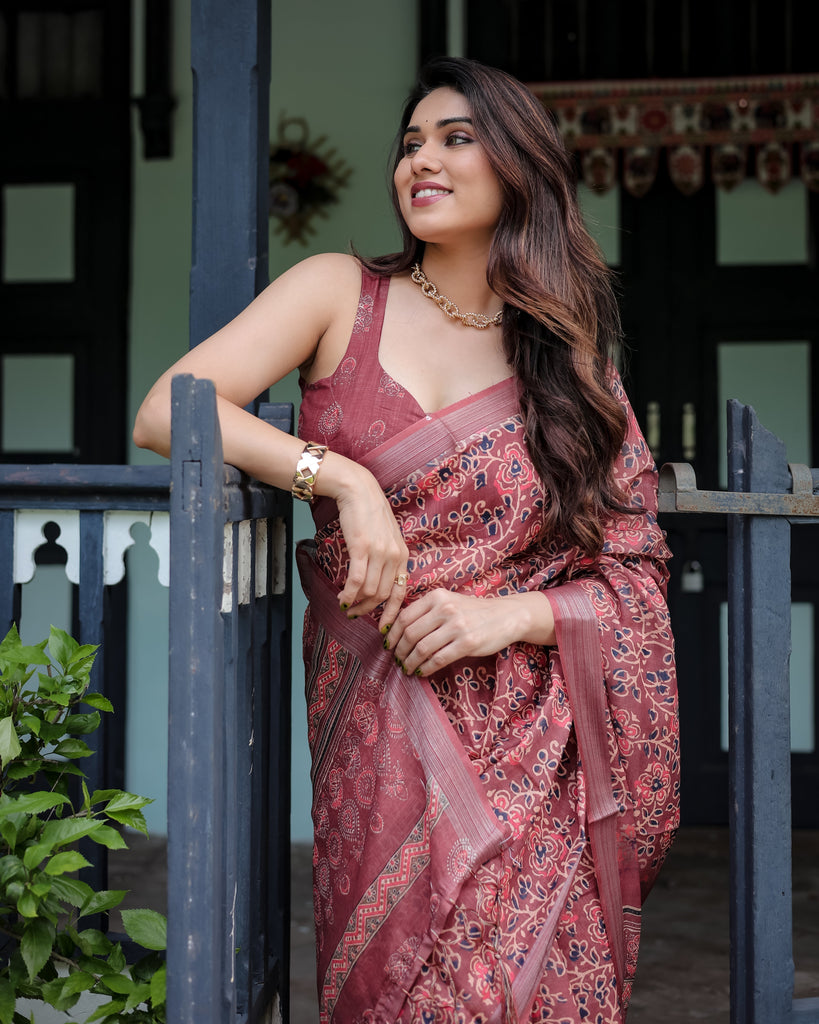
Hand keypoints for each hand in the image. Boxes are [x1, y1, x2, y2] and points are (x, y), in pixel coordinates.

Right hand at [333, 465, 408, 619]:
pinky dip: (348, 594)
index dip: (392, 613)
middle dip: (368, 610)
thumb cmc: (369, 514)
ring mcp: (379, 552)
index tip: (383, 627)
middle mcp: (394, 556)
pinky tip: (341, 597)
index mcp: (403, 555)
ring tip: (344, 604)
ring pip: (369, 591)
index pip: (401, 592)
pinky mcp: (362, 548)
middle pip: (382, 595)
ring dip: (355, 603)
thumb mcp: (386, 537)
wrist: (357, 490)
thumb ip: (387, 558)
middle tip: (354, 614)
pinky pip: (356, 580)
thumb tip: (377, 583)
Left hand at [381, 590, 555, 677]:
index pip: (404, 616)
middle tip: (397, 660)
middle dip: (399, 651)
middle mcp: (445, 609)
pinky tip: (422, 672)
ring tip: (407, 668)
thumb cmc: (473, 610)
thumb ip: (426, 611)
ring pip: (421, 648)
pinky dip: (426, 668)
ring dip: (410, 662)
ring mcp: (457, 626)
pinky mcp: (467, 643)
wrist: (506, 615)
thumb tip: (396, 630)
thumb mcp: (448, 601)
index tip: (388, 645)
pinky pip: (438, 659)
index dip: (392, 634)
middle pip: (410, 634)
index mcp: (436, 596)